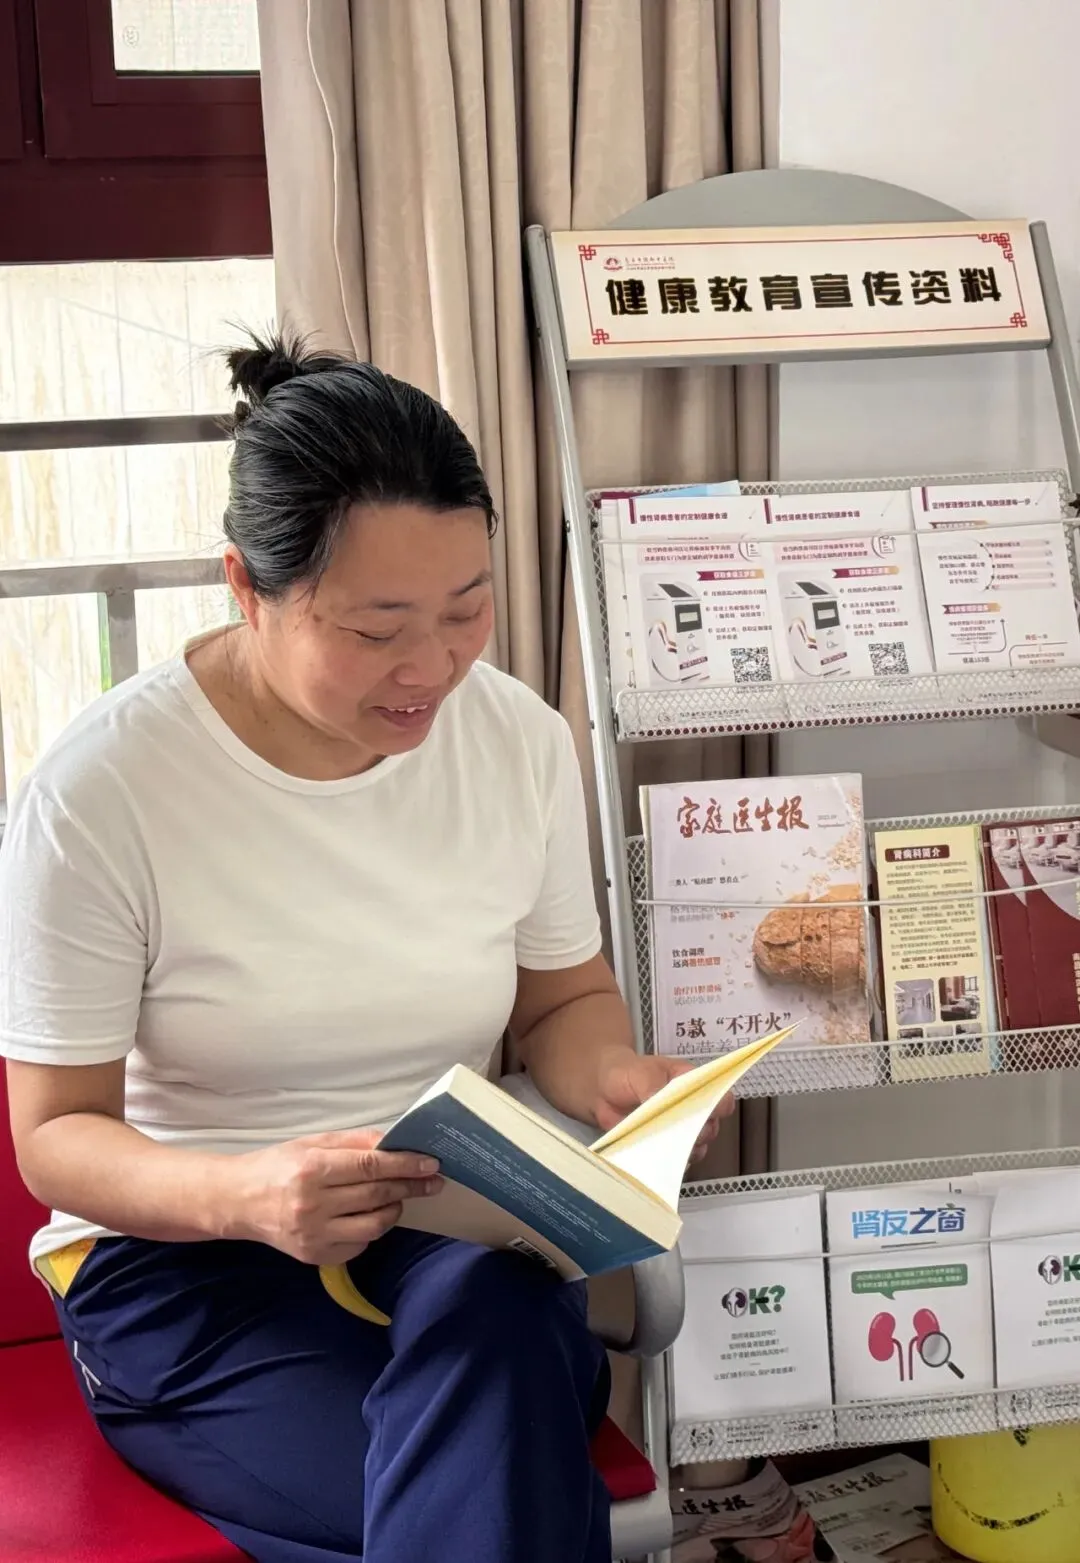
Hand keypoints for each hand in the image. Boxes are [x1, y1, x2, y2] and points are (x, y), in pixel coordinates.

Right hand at [221, 1130, 442, 1265]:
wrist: (238, 1202)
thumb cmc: (277, 1166)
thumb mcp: (312, 1143)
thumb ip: (354, 1142)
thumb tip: (394, 1143)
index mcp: (311, 1170)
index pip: (370, 1166)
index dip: (405, 1165)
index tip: (430, 1163)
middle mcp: (312, 1205)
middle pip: (376, 1195)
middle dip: (410, 1186)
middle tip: (432, 1180)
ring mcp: (313, 1236)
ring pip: (374, 1225)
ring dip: (394, 1209)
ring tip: (397, 1197)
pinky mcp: (315, 1257)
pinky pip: (360, 1244)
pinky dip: (372, 1229)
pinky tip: (368, 1215)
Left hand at [593, 1051, 734, 1167]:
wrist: (603, 1090)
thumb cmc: (627, 1074)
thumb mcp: (639, 1073)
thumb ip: (652, 1087)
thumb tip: (660, 1102)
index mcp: (692, 1084)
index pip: (719, 1096)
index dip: (718, 1107)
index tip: (705, 1114)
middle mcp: (692, 1108)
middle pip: (711, 1127)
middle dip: (698, 1133)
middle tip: (678, 1132)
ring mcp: (680, 1129)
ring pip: (698, 1147)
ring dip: (685, 1150)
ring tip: (665, 1145)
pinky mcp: (666, 1146)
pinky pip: (678, 1160)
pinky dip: (670, 1161)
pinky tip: (658, 1157)